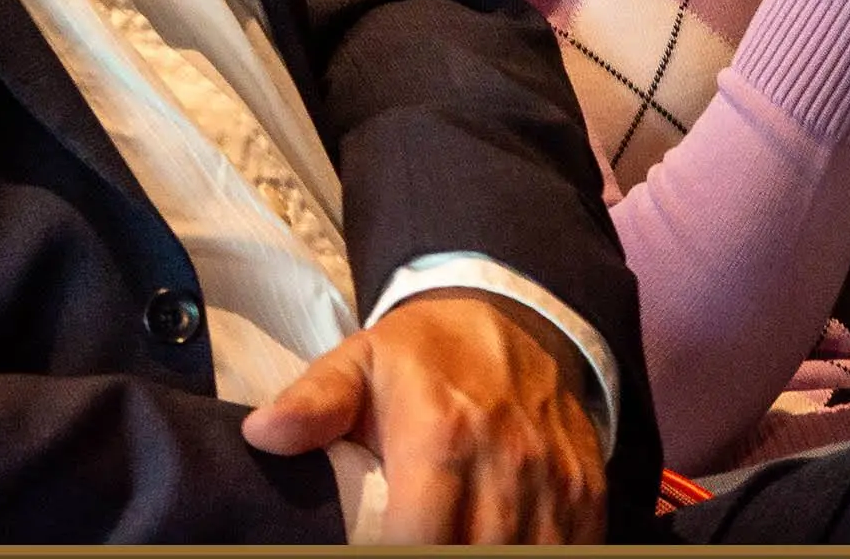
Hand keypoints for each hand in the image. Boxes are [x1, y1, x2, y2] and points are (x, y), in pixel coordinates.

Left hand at [240, 289, 604, 543]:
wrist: (518, 315)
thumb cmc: (426, 354)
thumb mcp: (361, 361)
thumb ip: (314, 402)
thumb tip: (263, 434)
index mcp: (442, 433)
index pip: (415, 542)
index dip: (391, 555)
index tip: (375, 547)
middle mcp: (507, 459)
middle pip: (474, 556)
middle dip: (441, 558)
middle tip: (415, 540)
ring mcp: (554, 479)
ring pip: (525, 556)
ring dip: (488, 558)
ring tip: (454, 540)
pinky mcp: (586, 491)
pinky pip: (572, 548)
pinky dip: (537, 551)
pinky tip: (499, 540)